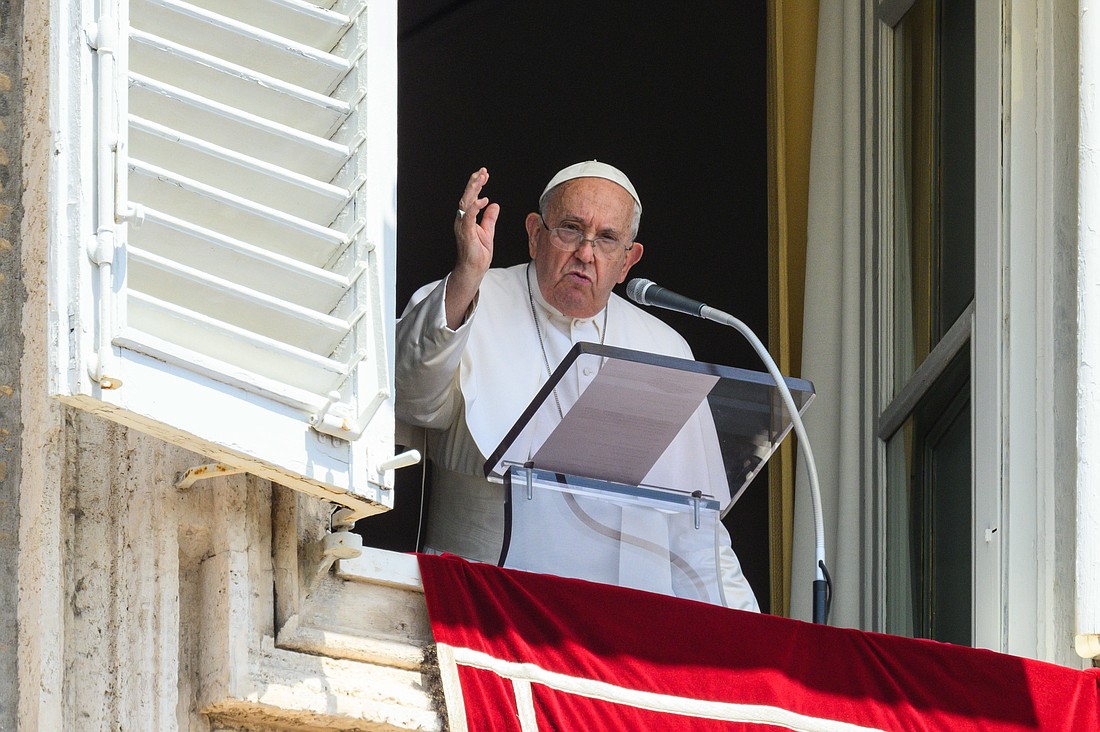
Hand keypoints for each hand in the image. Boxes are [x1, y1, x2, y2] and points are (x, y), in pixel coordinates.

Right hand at [446, 168, 499, 327]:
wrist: (473, 269)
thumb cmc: (478, 253)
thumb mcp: (488, 232)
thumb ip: (489, 218)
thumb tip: (494, 205)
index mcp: (467, 218)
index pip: (471, 197)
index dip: (477, 185)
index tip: (484, 174)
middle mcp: (462, 219)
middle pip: (467, 196)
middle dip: (474, 182)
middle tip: (483, 171)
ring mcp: (463, 225)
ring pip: (466, 202)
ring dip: (473, 189)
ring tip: (481, 178)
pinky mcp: (466, 233)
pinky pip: (469, 217)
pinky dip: (475, 207)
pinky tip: (483, 200)